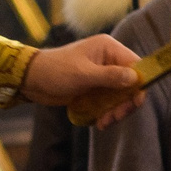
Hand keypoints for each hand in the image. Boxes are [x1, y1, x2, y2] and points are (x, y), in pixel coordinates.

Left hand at [24, 35, 143, 119]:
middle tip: (116, 117)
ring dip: (116, 110)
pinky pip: (109, 101)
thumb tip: (135, 78)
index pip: (135, 65)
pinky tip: (99, 122)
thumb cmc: (55, 71)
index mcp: (108, 48)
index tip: (136, 102)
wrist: (32, 80)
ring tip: (104, 122)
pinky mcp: (95, 87)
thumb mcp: (83, 74)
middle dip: (125, 102)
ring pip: (120, 95)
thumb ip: (110, 76)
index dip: (139, 84)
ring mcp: (102, 74)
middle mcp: (108, 60)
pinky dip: (107, 112)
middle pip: (130, 83)